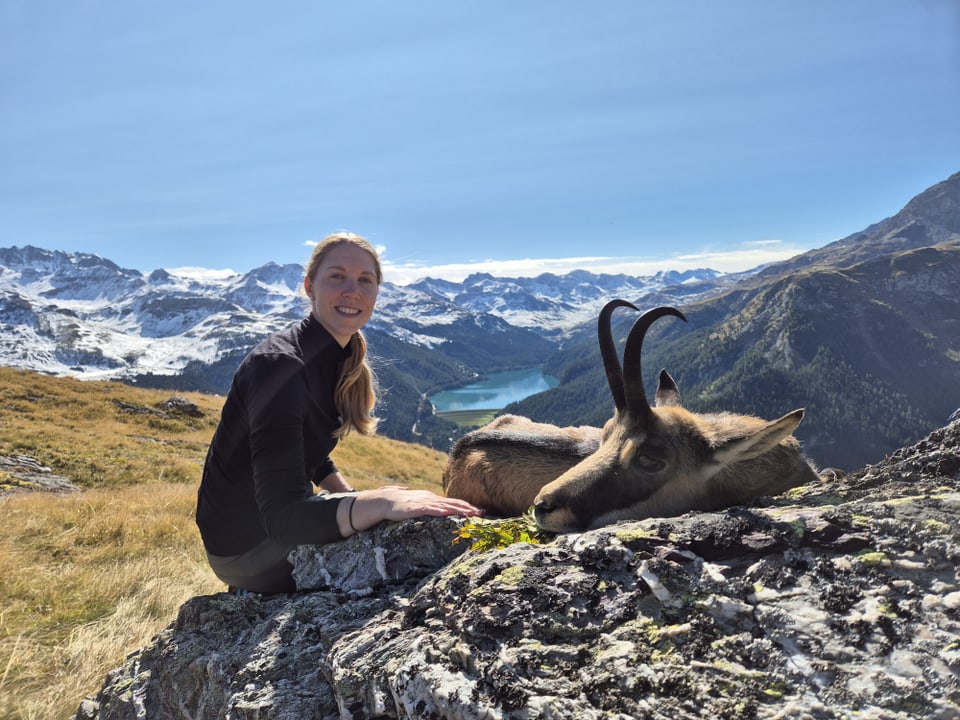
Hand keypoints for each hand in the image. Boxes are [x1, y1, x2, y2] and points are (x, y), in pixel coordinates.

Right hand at [337, 486, 482, 535]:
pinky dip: (437, 510)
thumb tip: (438, 512)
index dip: (467, 507)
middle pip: (452, 503)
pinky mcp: (411, 508)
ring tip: (471, 513)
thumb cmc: (397, 505)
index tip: (481, 512)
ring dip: (458, 509)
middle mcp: (428, 499)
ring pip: (443, 505)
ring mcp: (420, 502)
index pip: (452, 502)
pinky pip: (426, 510)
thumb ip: (427, 508)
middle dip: (468, 508)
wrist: (378, 501)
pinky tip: (446, 513)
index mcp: (430, 499)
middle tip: (483, 513)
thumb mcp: (416, 507)